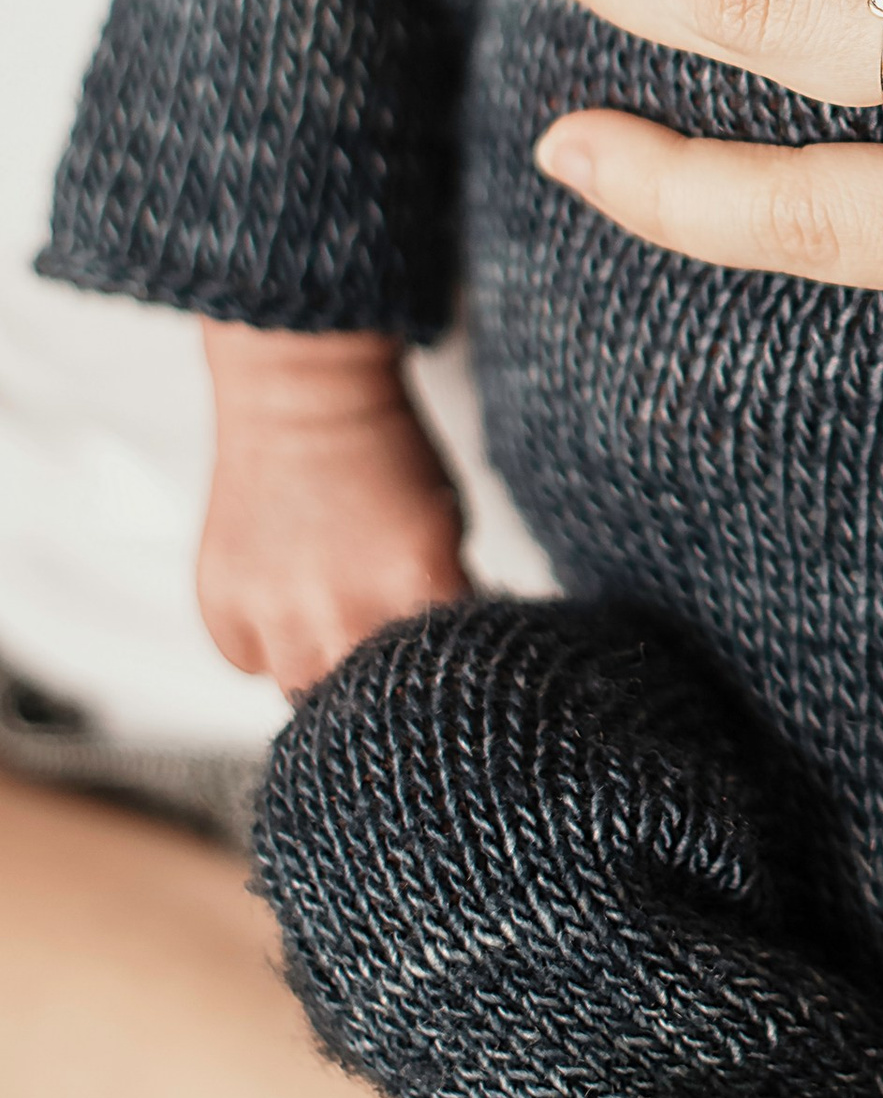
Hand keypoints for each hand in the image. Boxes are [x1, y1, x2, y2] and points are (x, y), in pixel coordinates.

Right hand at [198, 324, 465, 695]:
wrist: (303, 394)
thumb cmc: (387, 454)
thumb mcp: (446, 525)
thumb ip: (443, 601)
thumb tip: (444, 666)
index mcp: (418, 582)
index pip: (444, 677)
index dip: (445, 676)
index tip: (440, 666)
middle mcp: (344, 609)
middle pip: (370, 703)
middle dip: (379, 685)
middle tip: (379, 649)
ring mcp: (275, 612)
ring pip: (301, 692)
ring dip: (318, 670)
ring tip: (328, 620)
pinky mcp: (221, 605)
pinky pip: (248, 660)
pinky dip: (265, 643)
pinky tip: (280, 594)